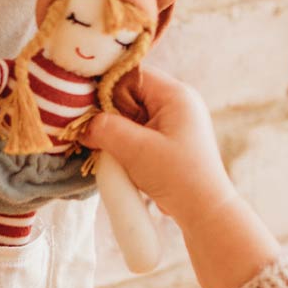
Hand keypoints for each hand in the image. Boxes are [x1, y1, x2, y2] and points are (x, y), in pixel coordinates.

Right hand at [82, 66, 231, 234]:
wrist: (204, 211)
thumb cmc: (178, 177)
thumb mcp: (136, 150)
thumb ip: (105, 129)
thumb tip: (83, 125)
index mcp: (175, 95)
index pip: (131, 76)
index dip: (107, 91)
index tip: (89, 112)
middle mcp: (177, 103)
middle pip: (129, 95)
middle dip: (110, 114)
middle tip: (96, 134)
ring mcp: (174, 121)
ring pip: (131, 115)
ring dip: (117, 131)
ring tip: (112, 150)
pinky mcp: (169, 139)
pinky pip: (139, 131)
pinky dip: (125, 142)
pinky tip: (122, 157)